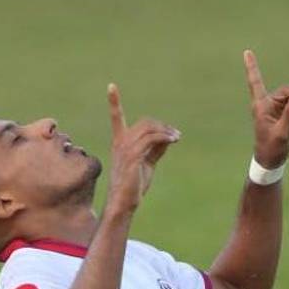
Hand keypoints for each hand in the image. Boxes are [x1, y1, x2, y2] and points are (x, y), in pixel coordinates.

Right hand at [105, 83, 180, 213]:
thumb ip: (156, 148)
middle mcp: (121, 143)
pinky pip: (151, 139)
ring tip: (177, 137)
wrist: (125, 202)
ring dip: (166, 131)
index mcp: (120, 142)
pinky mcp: (133, 157)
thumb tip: (168, 137)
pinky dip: (165, 137)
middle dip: (162, 126)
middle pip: (145, 122)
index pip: (116, 118)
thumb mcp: (148, 163)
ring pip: (149, 129)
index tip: (111, 86)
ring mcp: (125, 149)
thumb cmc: (134, 185)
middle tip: (176, 134)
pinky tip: (174, 140)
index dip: (114, 102)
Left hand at [243, 49, 288, 168]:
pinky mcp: (281, 111)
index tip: (246, 52)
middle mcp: (266, 103)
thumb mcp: (282, 133)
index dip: (252, 67)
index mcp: (261, 106)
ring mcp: (274, 107)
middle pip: (285, 90)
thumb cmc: (271, 148)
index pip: (256, 82)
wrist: (270, 160)